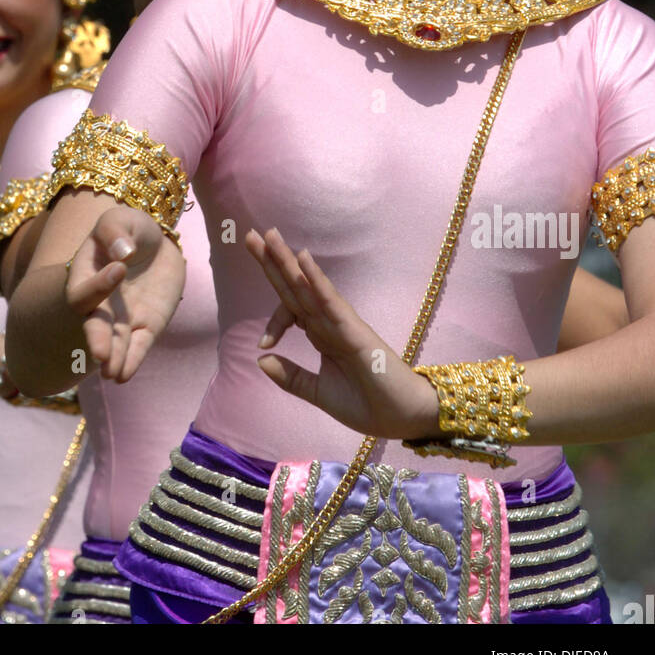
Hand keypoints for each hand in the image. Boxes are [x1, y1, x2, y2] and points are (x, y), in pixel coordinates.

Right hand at [66, 205, 185, 382]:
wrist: (156, 245)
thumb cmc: (130, 229)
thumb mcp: (120, 219)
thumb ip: (115, 231)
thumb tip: (122, 253)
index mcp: (86, 274)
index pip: (84, 288)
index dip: (98, 283)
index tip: (119, 268)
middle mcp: (100, 302)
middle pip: (94, 324)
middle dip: (97, 339)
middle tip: (101, 354)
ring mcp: (122, 318)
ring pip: (116, 342)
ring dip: (114, 357)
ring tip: (112, 373)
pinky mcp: (146, 327)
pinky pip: (138, 347)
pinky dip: (131, 361)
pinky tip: (124, 375)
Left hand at [246, 228, 436, 439]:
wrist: (404, 419)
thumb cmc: (369, 405)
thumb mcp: (320, 393)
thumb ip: (292, 377)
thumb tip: (260, 359)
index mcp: (322, 335)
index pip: (291, 312)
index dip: (273, 321)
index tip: (262, 343)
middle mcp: (329, 323)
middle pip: (295, 288)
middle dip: (273, 262)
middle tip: (250, 235)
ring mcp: (341, 323)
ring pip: (309, 287)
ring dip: (288, 261)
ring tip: (269, 235)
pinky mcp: (354, 329)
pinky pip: (330, 300)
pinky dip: (316, 279)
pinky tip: (302, 258)